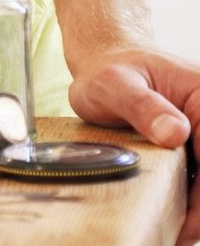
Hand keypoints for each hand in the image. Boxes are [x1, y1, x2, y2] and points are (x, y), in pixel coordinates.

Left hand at [67, 46, 199, 241]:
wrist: (103, 65)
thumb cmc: (107, 71)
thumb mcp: (113, 84)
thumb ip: (141, 105)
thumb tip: (175, 133)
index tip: (186, 218)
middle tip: (177, 231)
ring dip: (197, 207)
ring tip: (174, 229)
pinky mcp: (196, 149)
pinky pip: (199, 179)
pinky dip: (190, 200)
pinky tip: (173, 218)